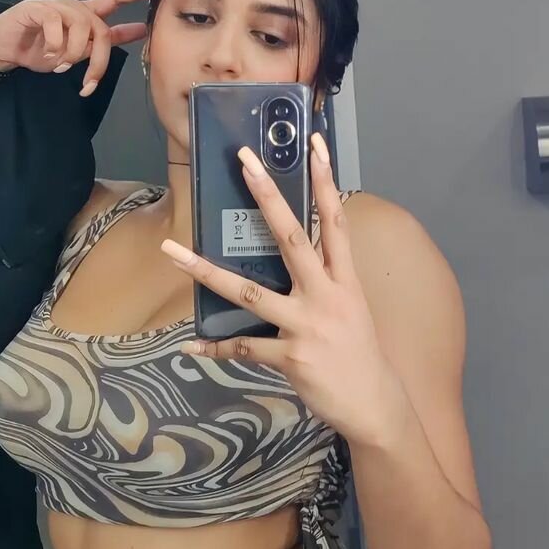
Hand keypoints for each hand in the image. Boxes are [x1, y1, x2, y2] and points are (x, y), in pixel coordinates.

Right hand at [0, 0, 163, 96]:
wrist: (5, 49)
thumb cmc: (41, 50)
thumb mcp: (79, 52)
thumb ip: (106, 42)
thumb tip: (140, 31)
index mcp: (86, 15)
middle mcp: (74, 7)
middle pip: (101, 29)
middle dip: (99, 61)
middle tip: (88, 83)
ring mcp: (56, 6)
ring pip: (81, 28)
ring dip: (73, 54)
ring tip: (59, 66)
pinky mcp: (36, 9)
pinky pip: (56, 26)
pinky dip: (55, 46)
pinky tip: (47, 54)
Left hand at [159, 133, 405, 447]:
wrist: (376, 404)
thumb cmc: (359, 353)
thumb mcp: (351, 308)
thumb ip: (324, 281)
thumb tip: (294, 256)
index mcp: (344, 281)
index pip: (335, 220)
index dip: (326, 181)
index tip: (315, 144)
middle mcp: (326, 296)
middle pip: (292, 238)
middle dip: (267, 197)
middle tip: (244, 161)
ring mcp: (306, 325)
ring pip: (248, 292)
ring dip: (205, 271)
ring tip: (172, 251)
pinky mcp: (290, 357)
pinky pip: (243, 348)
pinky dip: (215, 348)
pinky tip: (192, 346)